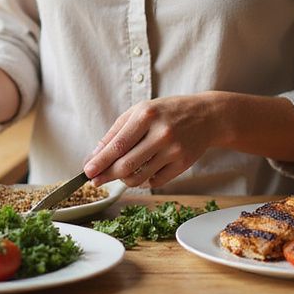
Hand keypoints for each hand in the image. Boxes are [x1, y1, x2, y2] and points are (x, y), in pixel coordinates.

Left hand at [83, 94, 223, 188]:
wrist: (207, 116)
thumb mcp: (140, 112)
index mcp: (146, 115)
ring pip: (139, 177)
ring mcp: (174, 150)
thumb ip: (116, 132)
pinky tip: (144, 171)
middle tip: (96, 180)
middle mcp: (161, 133)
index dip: (100, 162)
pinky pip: (155, 182)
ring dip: (125, 180)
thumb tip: (95, 156)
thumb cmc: (167, 112)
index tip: (87, 172)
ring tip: (123, 173)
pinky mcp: (183, 164)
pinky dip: (144, 181)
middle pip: (126, 165)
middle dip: (107, 175)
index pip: (117, 145)